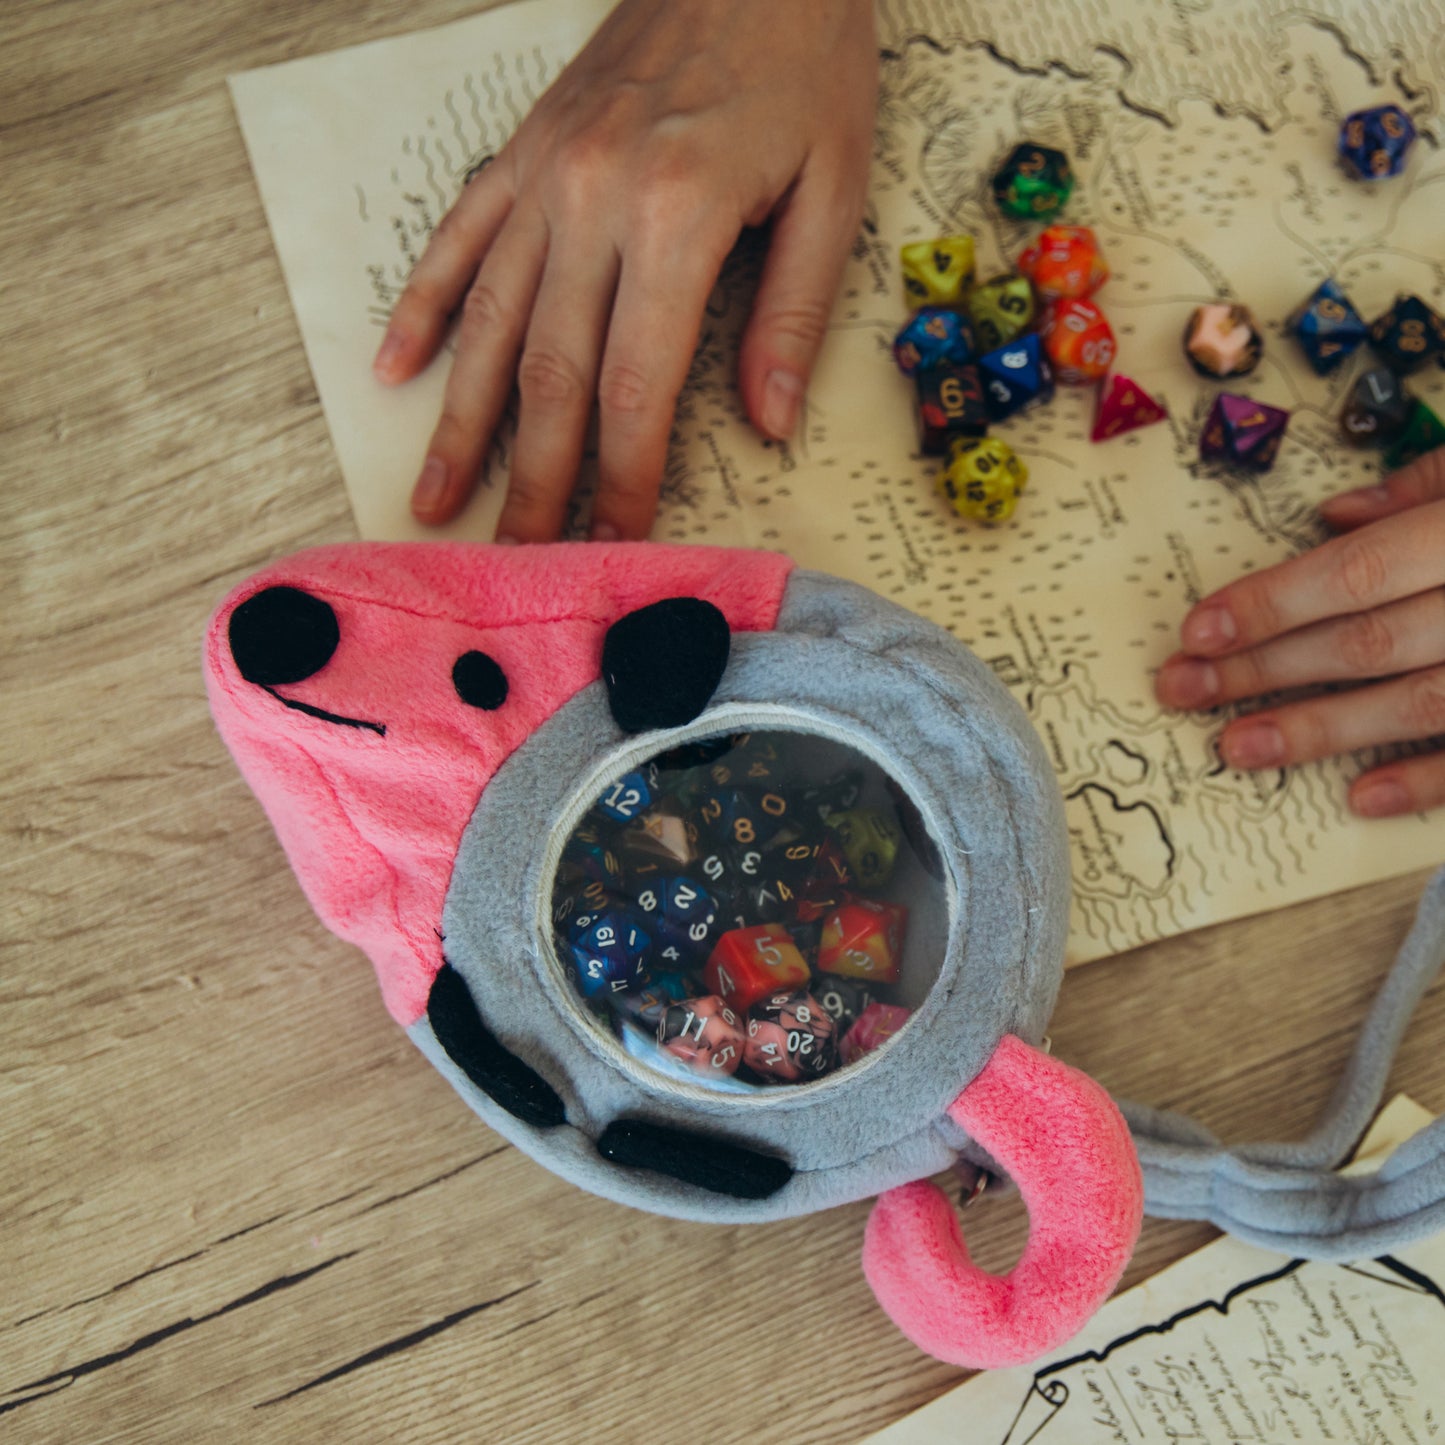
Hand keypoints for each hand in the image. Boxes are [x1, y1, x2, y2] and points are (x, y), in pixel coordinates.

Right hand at [372, 0, 876, 539]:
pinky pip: (458, 238)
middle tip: (510, 560)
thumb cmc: (806, 58)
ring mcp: (545, 173)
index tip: (614, 545)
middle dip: (534, 481)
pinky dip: (422, 307)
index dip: (623, 478)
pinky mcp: (522, 148)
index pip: (639, 387)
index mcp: (678, 219)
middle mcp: (594, 201)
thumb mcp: (832, 186)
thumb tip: (769, 424)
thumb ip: (792, 311)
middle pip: (551, 374)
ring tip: (433, 498)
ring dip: (460, 421)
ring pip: (489, 321)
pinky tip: (396, 370)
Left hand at [1155, 447, 1444, 817]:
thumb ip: (1431, 487)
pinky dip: (1431, 783)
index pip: (1359, 573)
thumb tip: (1334, 516)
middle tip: (1181, 689)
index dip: (1271, 604)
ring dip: (1321, 730)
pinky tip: (1359, 799)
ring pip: (1420, 704)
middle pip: (1368, 641)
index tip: (1197, 629)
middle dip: (1264, 668)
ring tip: (1238, 747)